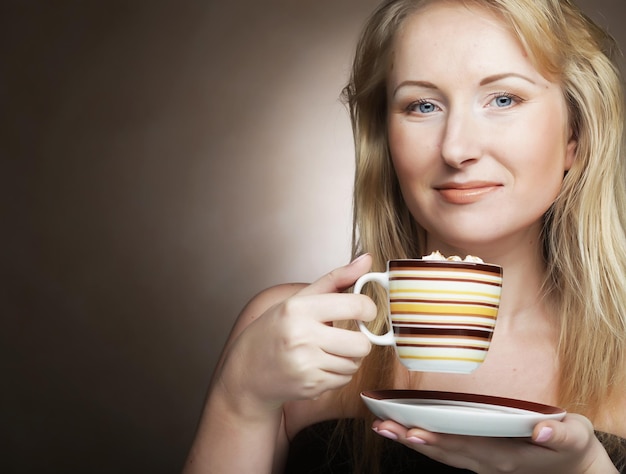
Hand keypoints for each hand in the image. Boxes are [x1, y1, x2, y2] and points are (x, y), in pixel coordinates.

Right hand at [217, 254, 376, 412]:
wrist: (247, 372)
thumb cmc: (274, 331)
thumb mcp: (298, 300)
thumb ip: (336, 280)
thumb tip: (367, 260)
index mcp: (299, 308)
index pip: (356, 306)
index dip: (369, 309)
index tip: (365, 311)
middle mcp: (301, 336)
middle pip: (362, 344)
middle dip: (359, 341)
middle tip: (345, 336)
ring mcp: (305, 365)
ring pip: (354, 364)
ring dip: (348, 358)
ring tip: (327, 351)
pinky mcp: (310, 386)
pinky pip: (344, 380)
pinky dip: (338, 374)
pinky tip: (320, 366)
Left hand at [372, 414, 617, 472]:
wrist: (575, 468)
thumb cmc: (572, 447)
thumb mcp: (575, 437)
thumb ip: (559, 434)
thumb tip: (542, 430)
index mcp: (506, 456)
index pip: (465, 447)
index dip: (438, 439)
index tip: (413, 430)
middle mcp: (488, 462)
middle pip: (444, 451)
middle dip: (411, 439)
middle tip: (383, 427)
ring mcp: (482, 462)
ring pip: (442, 452)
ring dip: (411, 441)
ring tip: (384, 428)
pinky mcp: (480, 456)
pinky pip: (448, 450)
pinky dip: (426, 441)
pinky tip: (406, 430)